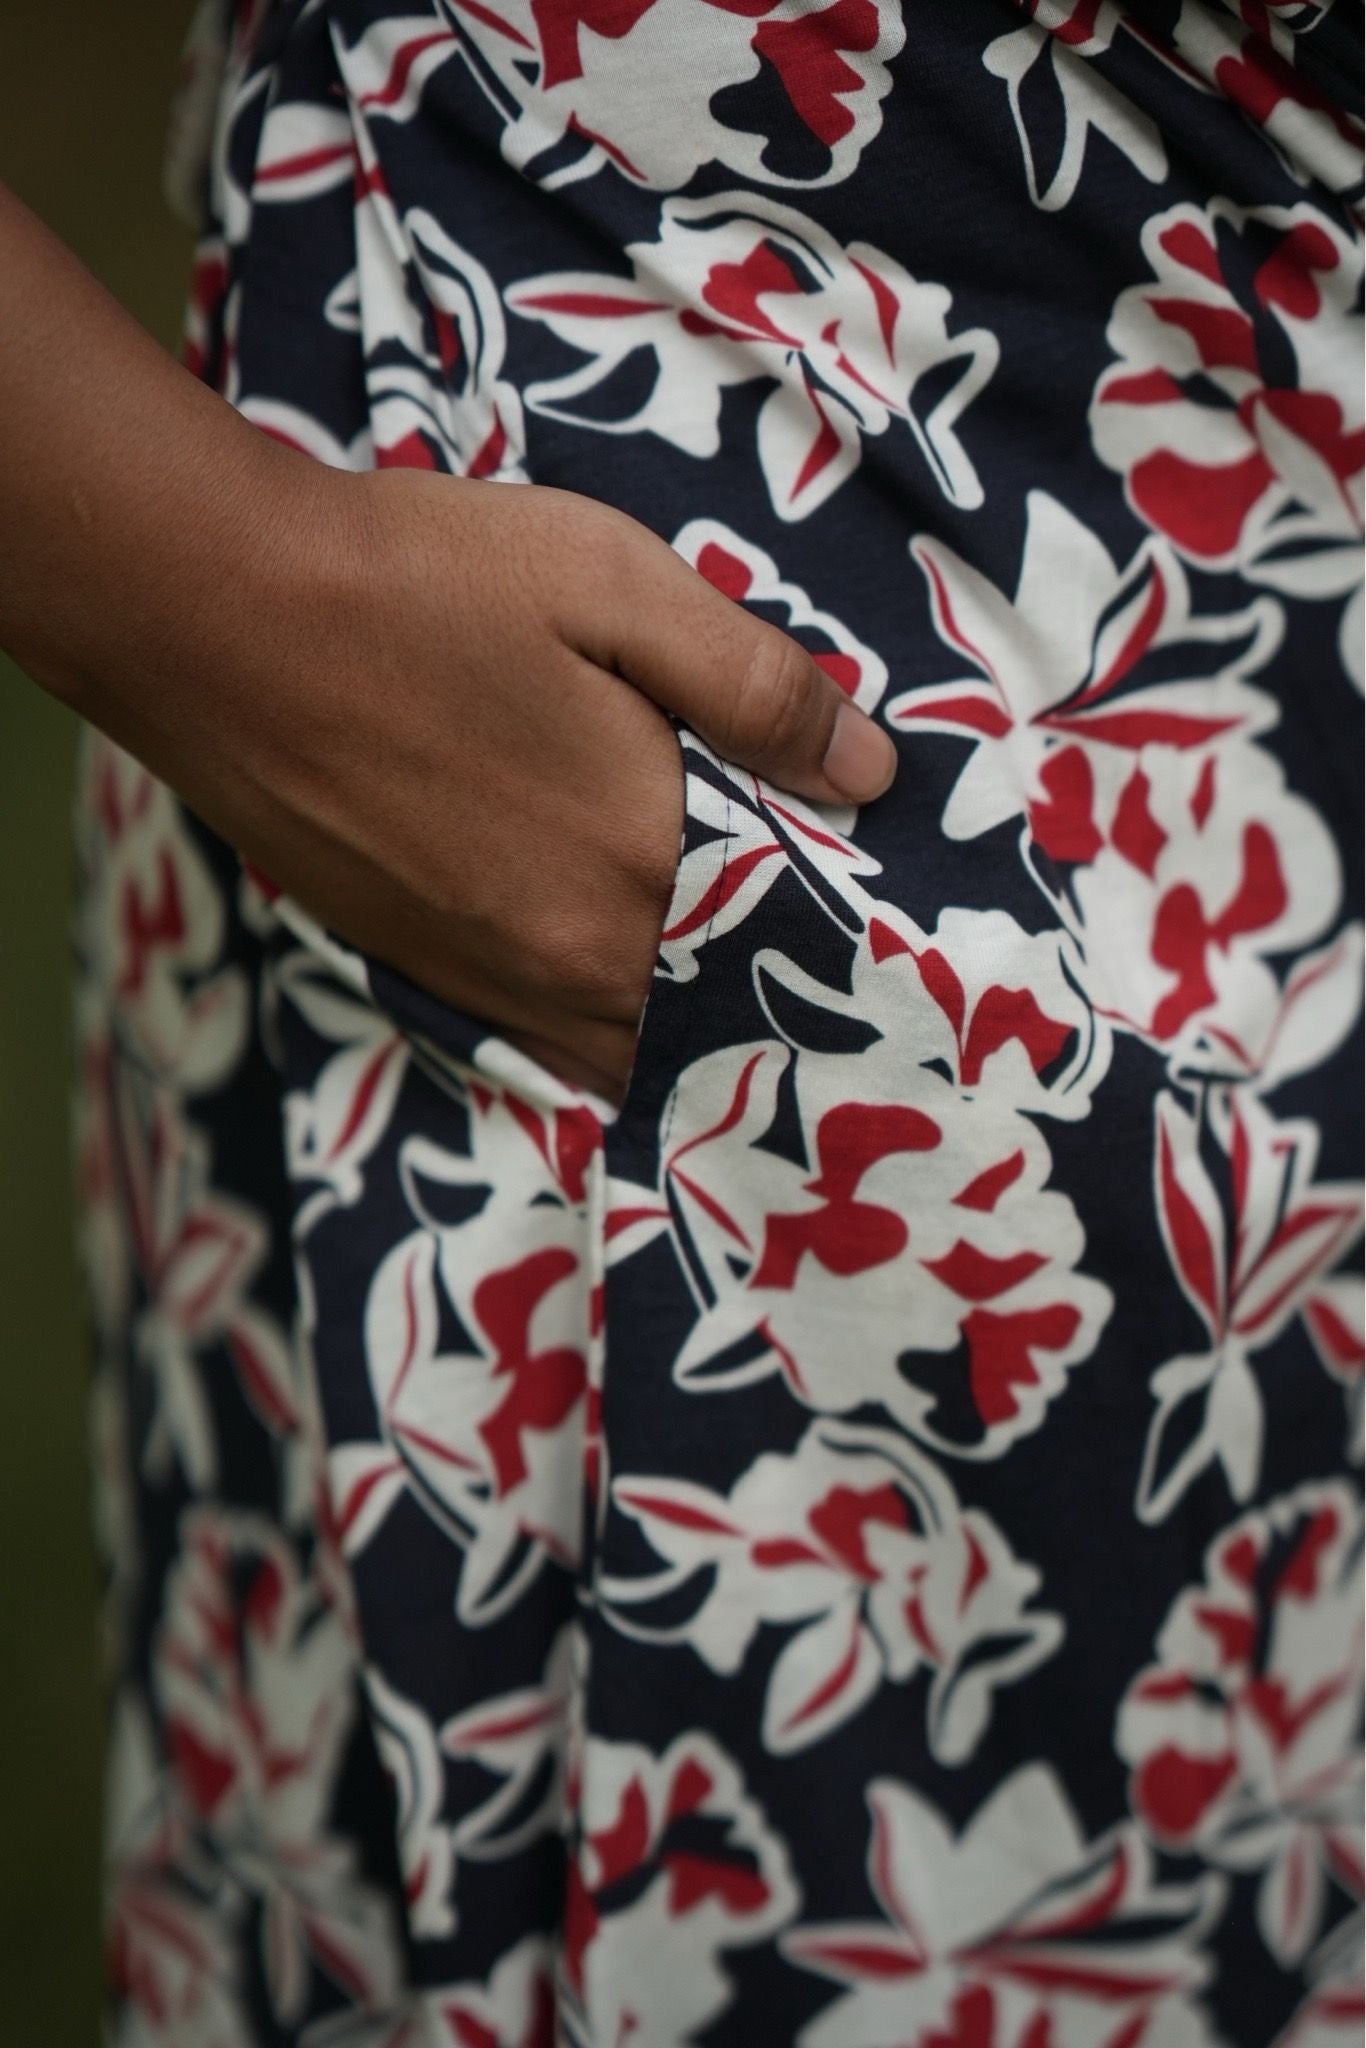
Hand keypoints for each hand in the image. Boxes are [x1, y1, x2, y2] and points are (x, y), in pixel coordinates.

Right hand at [0, 184, 895, 1103]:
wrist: (212, 617)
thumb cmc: (421, 583)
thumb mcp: (615, 586)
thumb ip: (755, 685)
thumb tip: (874, 774)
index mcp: (639, 867)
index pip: (781, 955)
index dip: (836, 951)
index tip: (879, 942)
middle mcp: (567, 957)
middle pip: (703, 1026)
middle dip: (760, 1002)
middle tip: (810, 964)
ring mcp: (481, 976)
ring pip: (618, 1051)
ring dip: (673, 1025)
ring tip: (715, 974)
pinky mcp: (411, 965)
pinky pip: (536, 1039)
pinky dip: (589, 1023)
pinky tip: (601, 962)